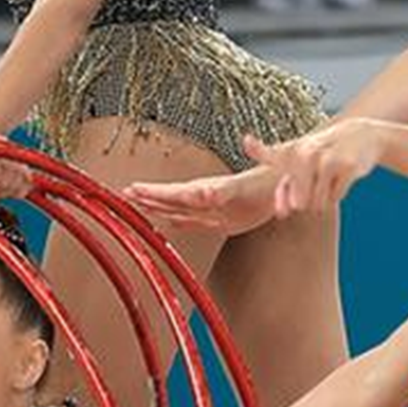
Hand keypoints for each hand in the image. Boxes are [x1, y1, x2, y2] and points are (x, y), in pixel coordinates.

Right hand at [125, 165, 282, 235]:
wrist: (282, 187)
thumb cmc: (262, 184)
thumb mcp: (240, 188)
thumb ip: (220, 191)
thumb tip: (201, 192)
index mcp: (205, 190)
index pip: (172, 192)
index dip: (152, 192)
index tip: (133, 188)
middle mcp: (206, 197)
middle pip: (170, 198)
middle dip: (148, 196)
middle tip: (125, 193)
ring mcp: (213, 208)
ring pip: (179, 208)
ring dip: (159, 207)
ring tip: (139, 204)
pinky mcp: (223, 219)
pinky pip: (196, 221)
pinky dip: (180, 221)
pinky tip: (171, 221)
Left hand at [247, 119, 382, 215]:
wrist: (359, 135)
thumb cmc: (322, 153)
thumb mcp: (300, 164)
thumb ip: (284, 189)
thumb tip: (281, 214)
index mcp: (291, 151)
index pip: (270, 155)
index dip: (257, 153)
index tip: (246, 141)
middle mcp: (307, 154)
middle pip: (300, 202)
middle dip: (307, 202)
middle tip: (315, 184)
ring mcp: (328, 160)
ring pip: (318, 204)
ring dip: (323, 200)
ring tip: (328, 180)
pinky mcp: (347, 167)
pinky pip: (335, 198)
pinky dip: (337, 194)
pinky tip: (341, 178)